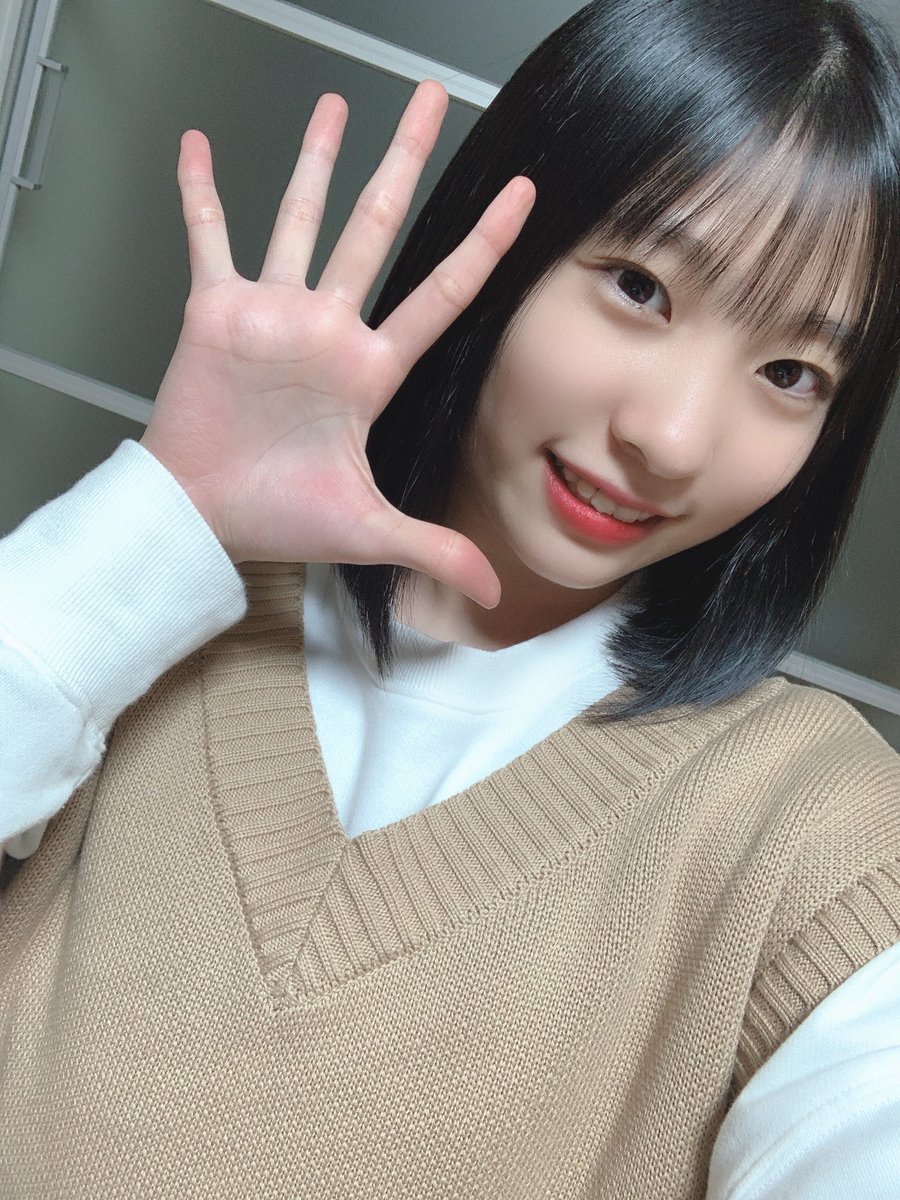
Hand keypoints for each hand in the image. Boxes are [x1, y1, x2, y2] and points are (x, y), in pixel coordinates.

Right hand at [139, 81, 534, 607]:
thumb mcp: (366, 529)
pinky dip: (199, 194)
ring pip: (300, 217)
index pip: (443, 292)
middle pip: (376, 227)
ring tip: (335, 104)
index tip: (523, 196)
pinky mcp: (217, 312)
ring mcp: (274, 314)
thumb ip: (433, 548)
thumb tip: (494, 594)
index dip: (485, 243)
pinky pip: (209, 239)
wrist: (204, 516)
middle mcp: (328, 328)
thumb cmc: (277, 516)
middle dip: (405, 161)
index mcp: (370, 368)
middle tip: (431, 101)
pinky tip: (194, 149)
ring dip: (315, 161)